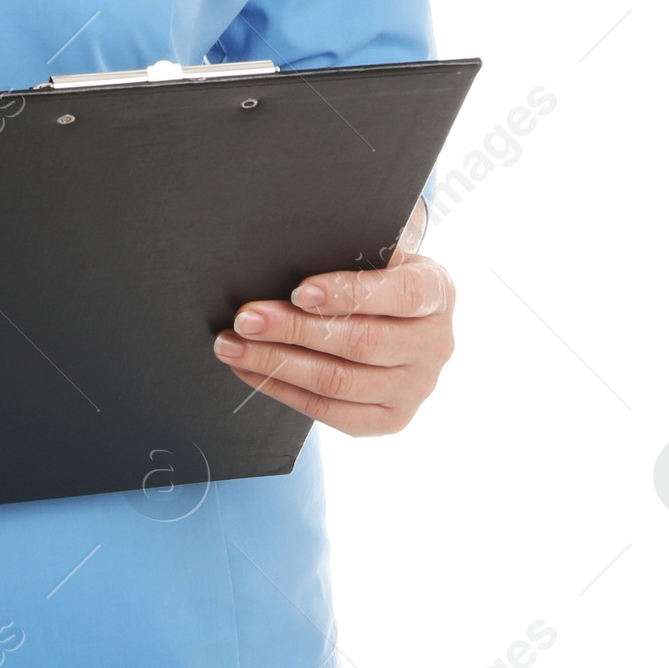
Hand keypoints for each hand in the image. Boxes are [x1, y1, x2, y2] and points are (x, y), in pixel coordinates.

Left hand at [212, 214, 454, 436]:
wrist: (403, 318)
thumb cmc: (377, 273)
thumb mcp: (379, 253)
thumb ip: (351, 252)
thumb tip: (288, 248)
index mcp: (436, 292)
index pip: (398, 295)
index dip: (347, 293)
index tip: (298, 290)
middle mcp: (435, 345)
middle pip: (360, 342)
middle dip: (293, 329)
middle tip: (245, 318)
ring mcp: (416, 389)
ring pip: (339, 382)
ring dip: (277, 364)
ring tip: (232, 346)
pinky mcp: (391, 419)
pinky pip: (330, 411)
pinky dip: (283, 391)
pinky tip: (250, 371)